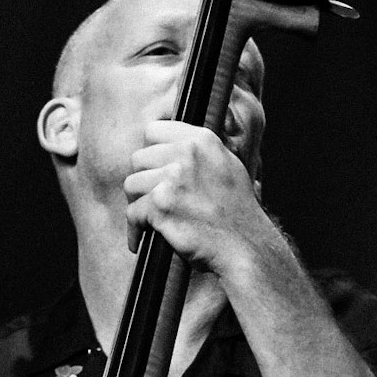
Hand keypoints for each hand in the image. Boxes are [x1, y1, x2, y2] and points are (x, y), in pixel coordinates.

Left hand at [123, 119, 262, 266]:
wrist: (244, 246)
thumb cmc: (236, 214)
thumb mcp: (227, 167)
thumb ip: (199, 152)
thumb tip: (169, 147)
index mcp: (203, 140)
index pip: (154, 130)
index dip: (150, 152)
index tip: (153, 170)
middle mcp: (188, 153)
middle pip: (138, 158)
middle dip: (143, 181)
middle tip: (152, 200)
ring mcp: (173, 178)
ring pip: (132, 184)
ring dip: (138, 204)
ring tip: (149, 219)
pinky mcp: (161, 204)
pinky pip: (132, 213)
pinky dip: (135, 229)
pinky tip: (143, 238)